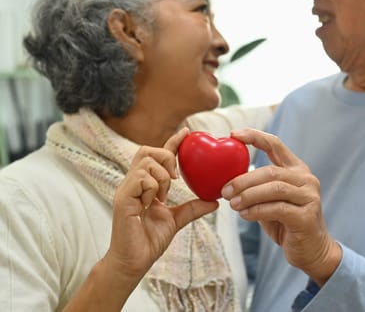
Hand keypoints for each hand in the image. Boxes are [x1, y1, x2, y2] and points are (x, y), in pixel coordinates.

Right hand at [105, 127, 218, 281]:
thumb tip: (214, 202)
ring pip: (146, 163)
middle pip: (146, 150)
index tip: (187, 131)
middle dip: (166, 156)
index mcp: (144, 185)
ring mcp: (126, 189)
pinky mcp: (122, 199)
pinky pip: (140, 179)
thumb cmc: (149, 240)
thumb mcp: (176, 220)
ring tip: (163, 196)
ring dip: (162, 177)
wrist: (134, 261)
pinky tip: (153, 203)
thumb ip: (193, 208)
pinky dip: (153, 187)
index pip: (157, 156)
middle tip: (175, 177)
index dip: (172, 142)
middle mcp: (133, 183)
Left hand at [222, 129, 340, 285]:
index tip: (233, 135)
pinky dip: (257, 211)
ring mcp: (309, 197)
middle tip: (224, 190)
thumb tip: (226, 181)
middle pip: (271, 171)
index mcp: (296, 169)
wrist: (311, 251)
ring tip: (232, 204)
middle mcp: (306, 179)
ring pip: (274, 188)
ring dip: (248, 195)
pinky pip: (277, 209)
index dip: (254, 136)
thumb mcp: (270, 201)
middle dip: (244, 180)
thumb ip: (256, 188)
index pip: (275, 144)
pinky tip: (244, 215)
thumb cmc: (286, 223)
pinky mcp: (307, 216)